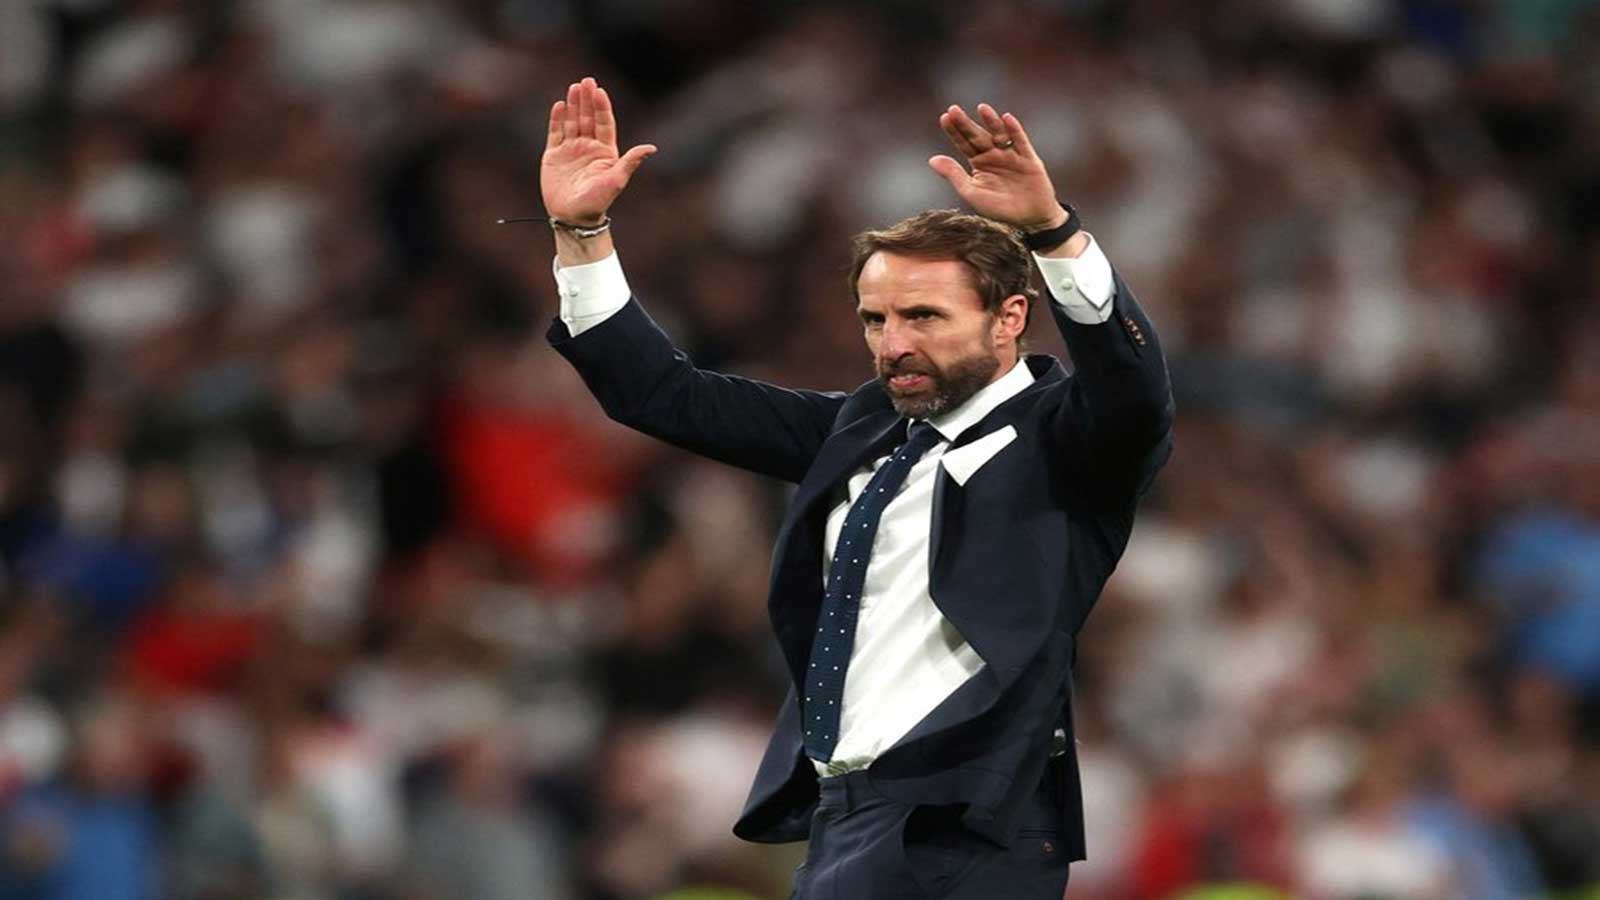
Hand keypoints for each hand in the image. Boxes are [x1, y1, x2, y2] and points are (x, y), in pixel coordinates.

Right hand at [542, 77, 655, 225]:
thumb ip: (630, 162)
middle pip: (587, 118)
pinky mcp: (554, 156)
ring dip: (573, 105)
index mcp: (605, 152)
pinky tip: (559, 105)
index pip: (604, 123)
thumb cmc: (597, 203)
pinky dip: (557, 119)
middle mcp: (588, 147)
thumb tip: (651, 148)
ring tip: (574, 87)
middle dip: (586, 99)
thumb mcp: (616, 181)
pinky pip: (555, 133)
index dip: (601, 107)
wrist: (573, 218)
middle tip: (586, 80)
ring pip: (572, 122)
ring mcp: (571, 150)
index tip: (599, 90)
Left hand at [929, 104, 1064, 230]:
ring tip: (981, 108)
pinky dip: (1015, 130)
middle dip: (966, 124)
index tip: (944, 118)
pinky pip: (1021, 142)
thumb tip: (932, 159)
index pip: (964, 143)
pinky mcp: (1029, 159)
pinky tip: (1006, 118)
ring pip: (999, 135)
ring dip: (991, 121)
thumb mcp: (972, 192)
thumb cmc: (998, 209)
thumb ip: (954, 175)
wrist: (1028, 222)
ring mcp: (1011, 155)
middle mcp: (994, 155)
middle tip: (953, 109)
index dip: (954, 131)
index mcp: (979, 163)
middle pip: (978, 136)